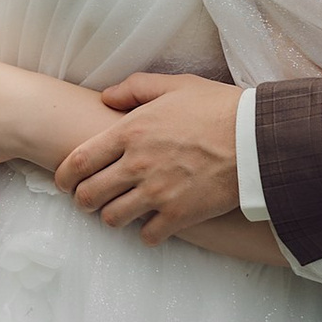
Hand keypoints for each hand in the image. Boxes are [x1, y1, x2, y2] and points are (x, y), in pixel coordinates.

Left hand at [57, 72, 244, 243]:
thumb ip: (135, 88)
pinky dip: (146, 234)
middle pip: (89, 196)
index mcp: (129, 132)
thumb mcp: (175, 85)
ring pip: (113, 219)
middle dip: (83, 200)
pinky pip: (147, 236)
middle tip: (90, 200)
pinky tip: (153, 224)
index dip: (64, 177)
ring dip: (112, 217)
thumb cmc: (217, 108)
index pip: (77, 162)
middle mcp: (137, 165)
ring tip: (121, 212)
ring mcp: (157, 193)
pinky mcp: (180, 215)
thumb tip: (105, 98)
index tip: (65, 183)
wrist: (257, 138)